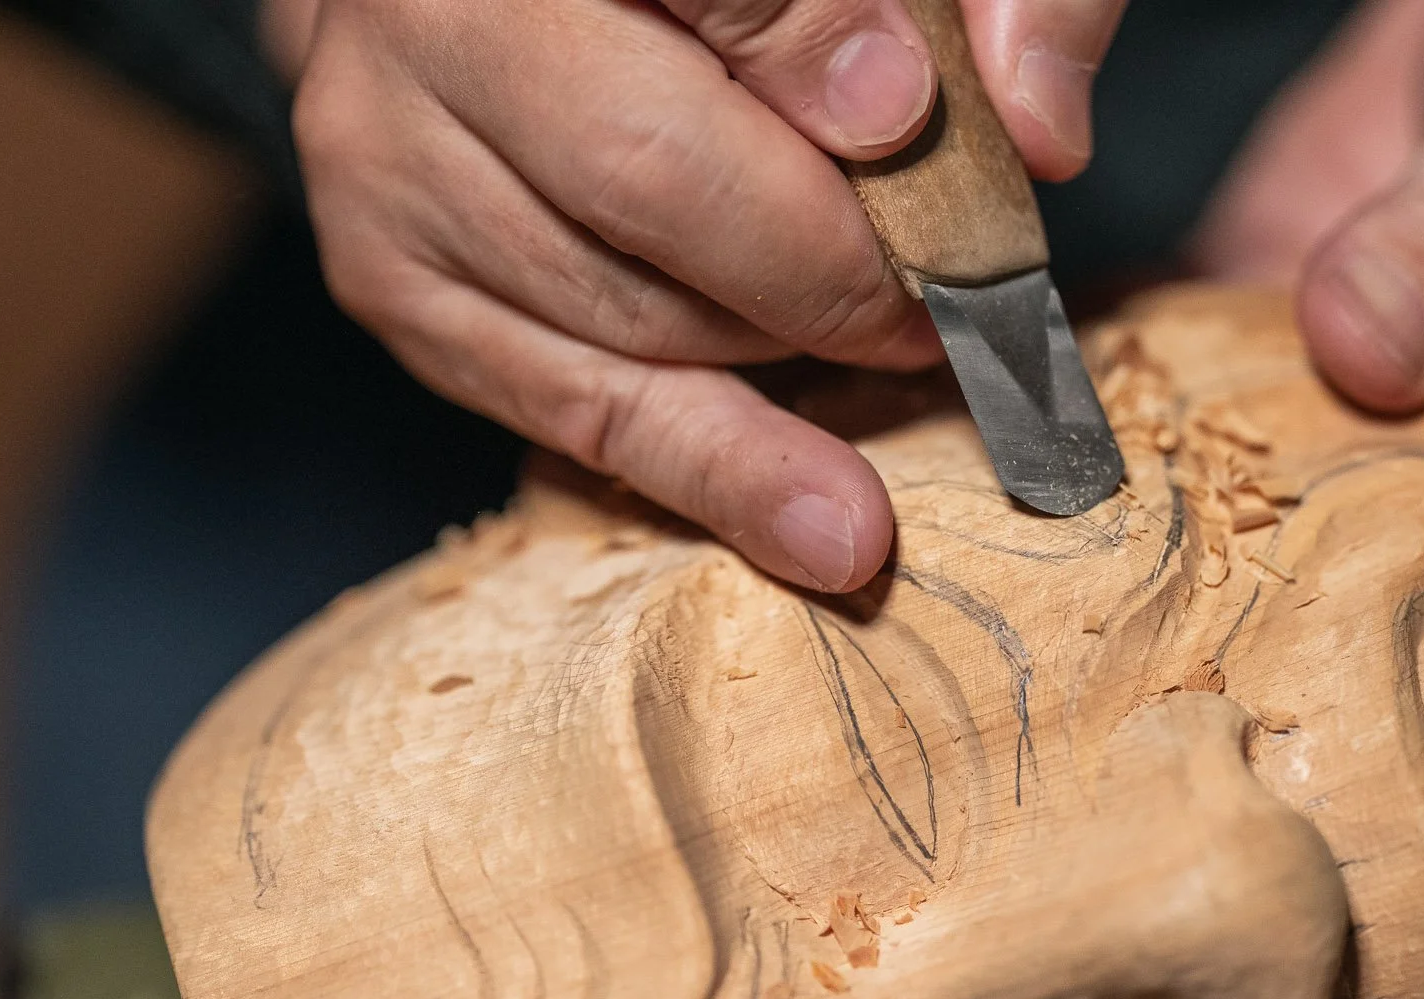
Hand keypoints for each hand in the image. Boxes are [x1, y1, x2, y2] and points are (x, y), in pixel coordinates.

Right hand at [277, 0, 1127, 591]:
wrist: (506, 1)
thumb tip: (1038, 129)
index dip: (824, 62)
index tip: (919, 128)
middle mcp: (435, 13)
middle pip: (649, 170)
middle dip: (825, 269)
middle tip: (941, 309)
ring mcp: (385, 149)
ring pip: (622, 314)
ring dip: (782, 369)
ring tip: (896, 381)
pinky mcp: (385, 274)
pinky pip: (569, 408)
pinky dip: (713, 469)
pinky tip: (815, 521)